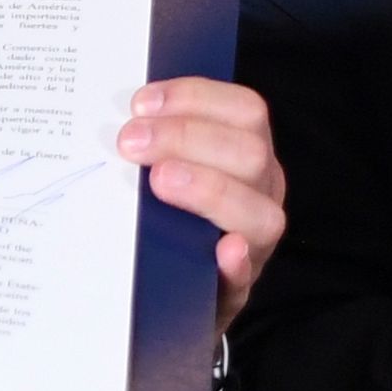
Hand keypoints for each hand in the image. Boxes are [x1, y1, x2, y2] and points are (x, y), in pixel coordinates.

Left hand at [121, 79, 285, 327]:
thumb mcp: (172, 165)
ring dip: (210, 190)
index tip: (142, 104)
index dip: (195, 98)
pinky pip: (245, 277)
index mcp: (249, 154)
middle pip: (251, 154)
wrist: (166, 292)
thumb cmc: (165, 216)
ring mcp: (256, 245)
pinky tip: (220, 251)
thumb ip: (160, 140)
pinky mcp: (236, 292)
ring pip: (261, 213)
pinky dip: (235, 263)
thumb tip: (129, 113)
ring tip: (160, 181)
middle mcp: (262, 194)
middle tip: (130, 143)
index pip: (244, 110)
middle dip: (187, 139)